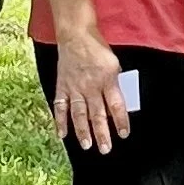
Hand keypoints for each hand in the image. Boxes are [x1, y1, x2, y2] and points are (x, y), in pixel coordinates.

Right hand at [55, 33, 129, 153]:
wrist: (76, 36)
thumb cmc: (98, 50)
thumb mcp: (114, 64)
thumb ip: (116, 84)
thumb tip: (117, 105)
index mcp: (108, 79)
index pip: (116, 105)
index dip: (120, 121)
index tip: (123, 134)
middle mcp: (91, 86)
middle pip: (98, 114)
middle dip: (102, 133)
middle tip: (106, 148)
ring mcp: (74, 87)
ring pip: (79, 114)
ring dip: (82, 131)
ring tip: (87, 145)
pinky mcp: (62, 86)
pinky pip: (60, 107)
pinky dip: (60, 121)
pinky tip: (62, 134)